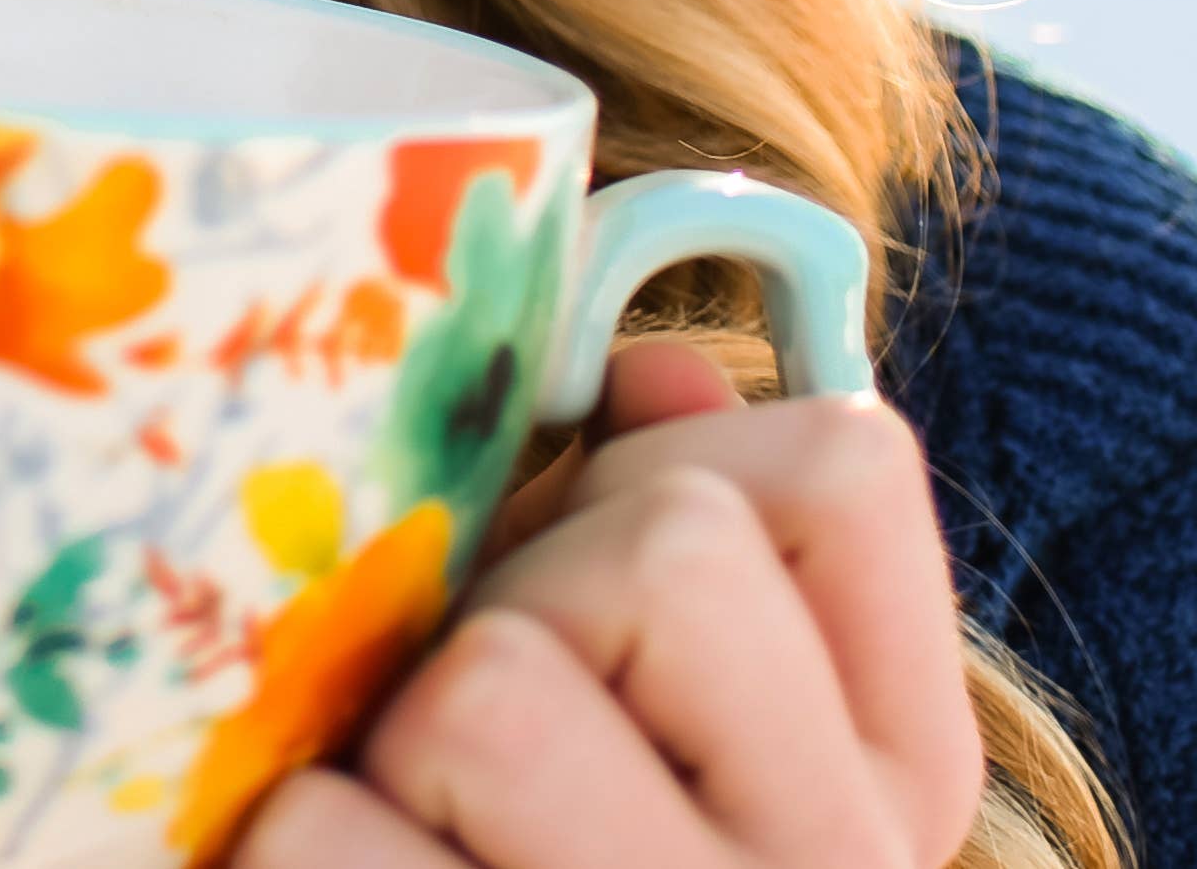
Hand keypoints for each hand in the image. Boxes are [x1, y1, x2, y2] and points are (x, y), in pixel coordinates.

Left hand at [234, 340, 983, 868]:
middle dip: (519, 614)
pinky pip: (324, 831)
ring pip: (489, 684)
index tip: (624, 629)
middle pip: (652, 550)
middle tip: (487, 767)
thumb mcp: (706, 754)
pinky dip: (298, 856)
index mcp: (898, 803)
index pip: (839, 469)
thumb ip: (704, 556)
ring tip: (425, 843)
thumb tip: (656, 377)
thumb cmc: (591, 866)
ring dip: (396, 743)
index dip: (679, 490)